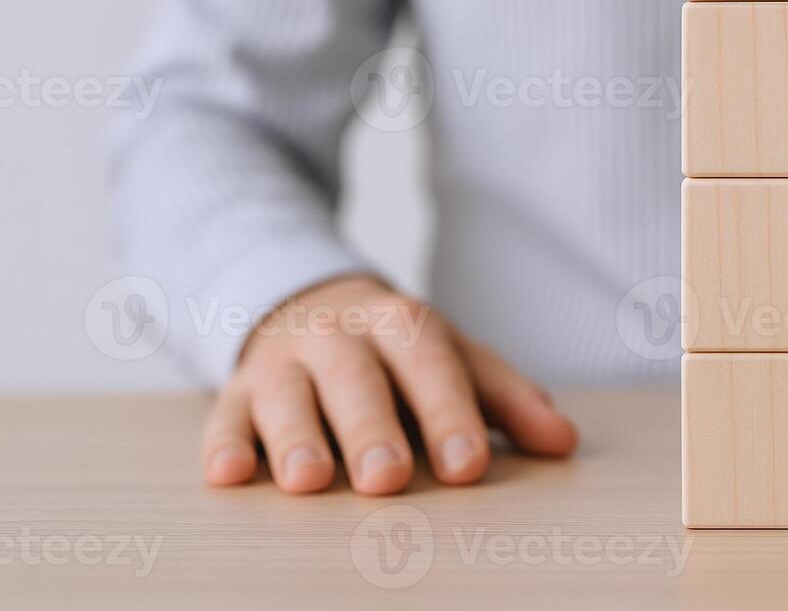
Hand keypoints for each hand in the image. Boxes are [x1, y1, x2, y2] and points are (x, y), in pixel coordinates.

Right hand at [200, 276, 577, 493]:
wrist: (311, 306)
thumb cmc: (400, 353)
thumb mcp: (456, 359)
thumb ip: (508, 400)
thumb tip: (563, 443)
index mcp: (404, 325)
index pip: (432, 366)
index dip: (449, 415)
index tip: (466, 466)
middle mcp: (341, 337)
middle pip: (357, 379)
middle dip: (372, 428)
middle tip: (386, 478)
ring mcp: (284, 362)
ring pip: (288, 395)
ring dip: (297, 437)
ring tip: (309, 481)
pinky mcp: (236, 391)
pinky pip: (224, 415)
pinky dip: (224, 444)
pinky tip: (229, 476)